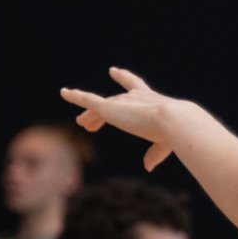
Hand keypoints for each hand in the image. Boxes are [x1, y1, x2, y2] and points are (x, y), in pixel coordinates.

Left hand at [60, 67, 182, 170]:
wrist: (173, 121)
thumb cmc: (174, 132)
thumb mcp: (164, 144)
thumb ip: (154, 154)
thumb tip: (147, 167)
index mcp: (152, 100)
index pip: (135, 86)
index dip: (124, 78)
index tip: (113, 71)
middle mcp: (135, 96)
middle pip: (115, 100)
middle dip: (105, 106)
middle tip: (94, 113)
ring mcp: (121, 101)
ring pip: (100, 106)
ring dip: (90, 114)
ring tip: (81, 123)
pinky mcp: (109, 107)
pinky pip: (88, 100)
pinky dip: (75, 96)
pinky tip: (64, 93)